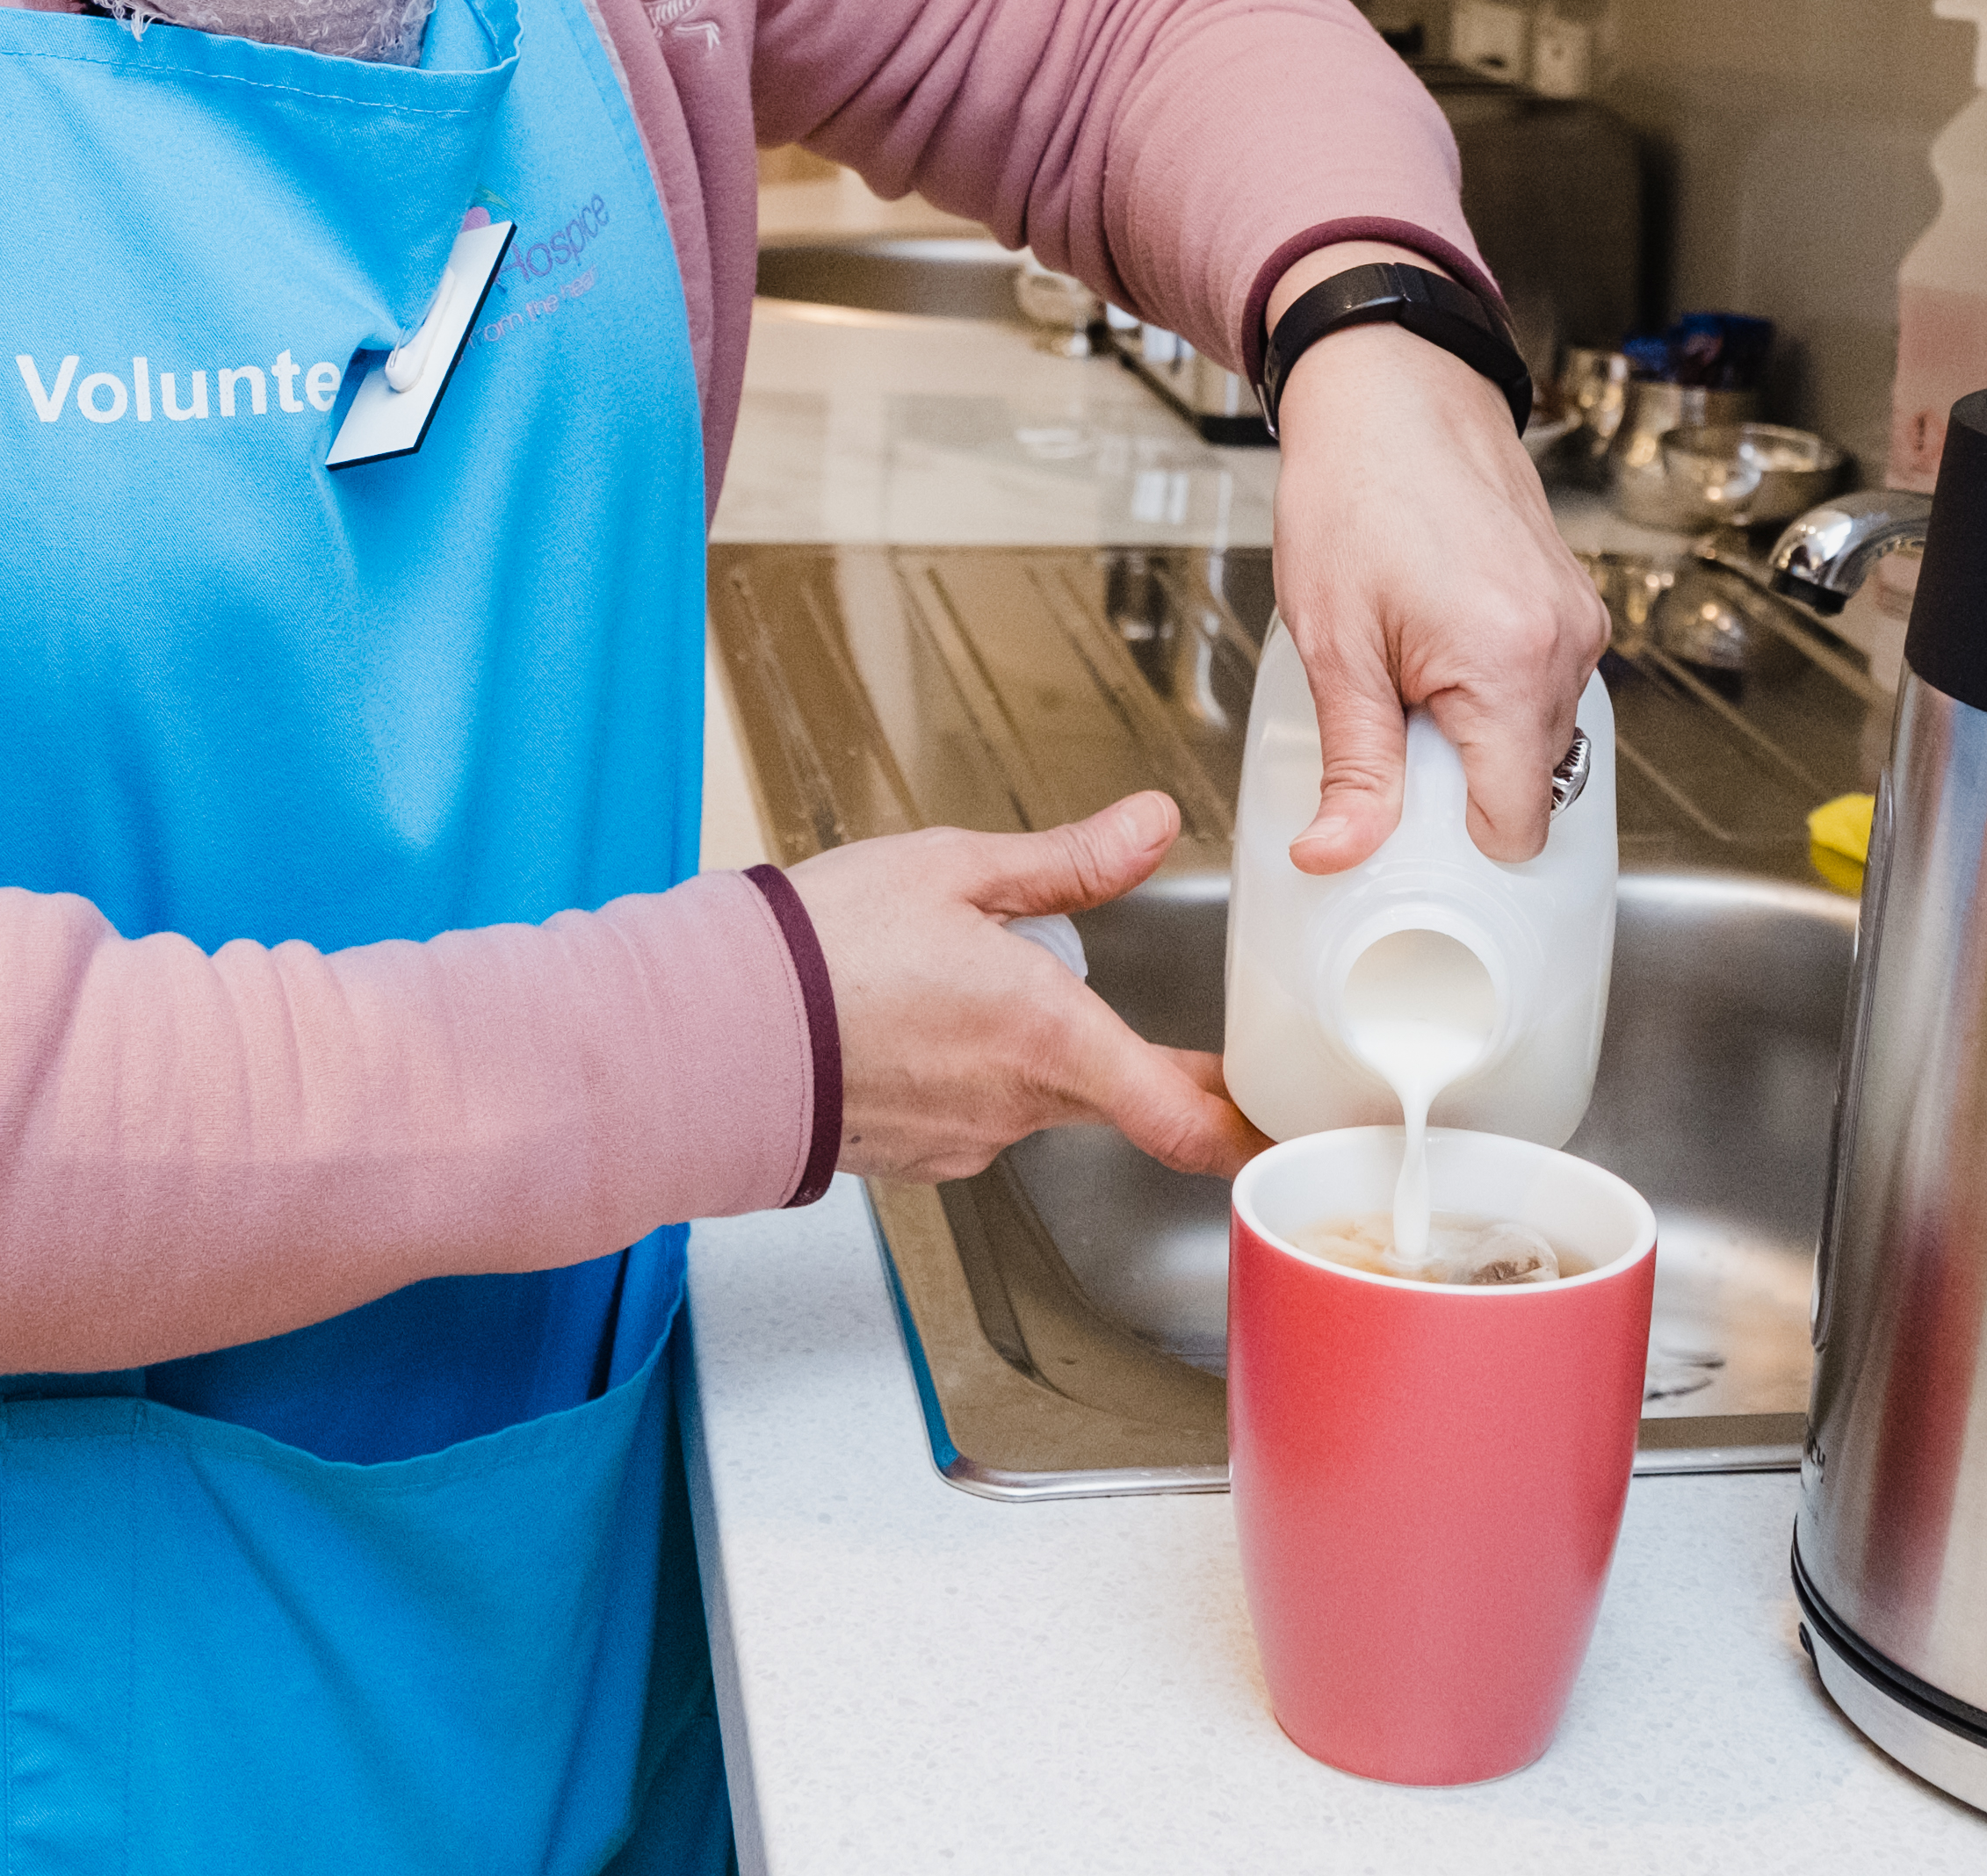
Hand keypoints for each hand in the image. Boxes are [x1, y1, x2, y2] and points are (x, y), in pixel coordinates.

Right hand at [788, 792, 1260, 1183]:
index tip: (1278, 1123)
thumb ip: (1067, 862)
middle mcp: (1015, 1108)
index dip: (1243, 1130)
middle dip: (1089, 1037)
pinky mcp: (912, 1159)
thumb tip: (1150, 826)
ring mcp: (962, 1142)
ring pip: (1025, 1096)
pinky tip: (900, 1027)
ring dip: (1009, 1049)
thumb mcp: (955, 871)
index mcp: (1049, 1038)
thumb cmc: (819, 951)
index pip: (1183, 1118)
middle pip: (1101, 1088)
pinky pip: (964, 1116)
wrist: (708, 1026)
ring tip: (936, 985)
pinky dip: (952, 1073)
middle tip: (1038, 977)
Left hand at [1261, 258, 1608, 868]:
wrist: (1392, 390)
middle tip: (1389, 728)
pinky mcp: (1573, 603)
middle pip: (1532, 786)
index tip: (1404, 829)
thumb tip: (1337, 854)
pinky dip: (1496, 691)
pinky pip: (1545, 687)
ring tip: (1409, 674)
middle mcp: (1565, 647)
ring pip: (1540, 737)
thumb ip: (1354, 762)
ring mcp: (1578, 622)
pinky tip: (1438, 647)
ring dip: (1478, 734)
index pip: (1517, 826)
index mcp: (1511, 666)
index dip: (1456, 846)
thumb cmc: (1357, 490)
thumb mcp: (1334, 642)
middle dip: (1461, 784)